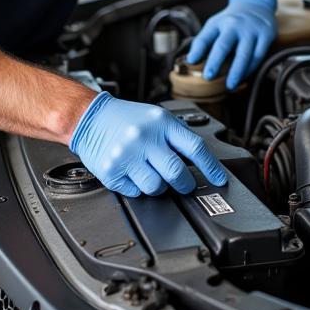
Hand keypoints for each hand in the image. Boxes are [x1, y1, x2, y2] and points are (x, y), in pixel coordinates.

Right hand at [70, 92, 227, 196]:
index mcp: (161, 123)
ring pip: (157, 188)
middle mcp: (144, 138)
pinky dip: (137, 188)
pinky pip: (135, 192)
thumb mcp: (157, 117)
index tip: (220, 180)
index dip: (212, 168)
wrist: (89, 117)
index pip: (195, 148)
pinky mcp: (112, 171)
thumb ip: (177, 137)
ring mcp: (127, 156)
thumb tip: (201, 162)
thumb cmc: (126, 118)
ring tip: (151, 173)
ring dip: (159, 187)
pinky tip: (132, 173)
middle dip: (185, 184)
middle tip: (183, 184)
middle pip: (177, 173)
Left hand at [186, 0, 276, 89]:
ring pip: (244, 54)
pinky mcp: (266, 35)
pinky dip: (250, 69)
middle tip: (208, 77)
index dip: (197, 50)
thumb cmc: (231, 21)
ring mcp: (251, 30)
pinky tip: (244, 77)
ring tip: (230, 85)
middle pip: (223, 45)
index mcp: (218, 23)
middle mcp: (234, 24)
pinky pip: (258, 56)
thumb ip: (203, 41)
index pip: (205, 37)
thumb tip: (190, 61)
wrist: (256, 5)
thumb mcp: (215, 25)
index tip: (191, 62)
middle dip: (215, 62)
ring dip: (236, 72)